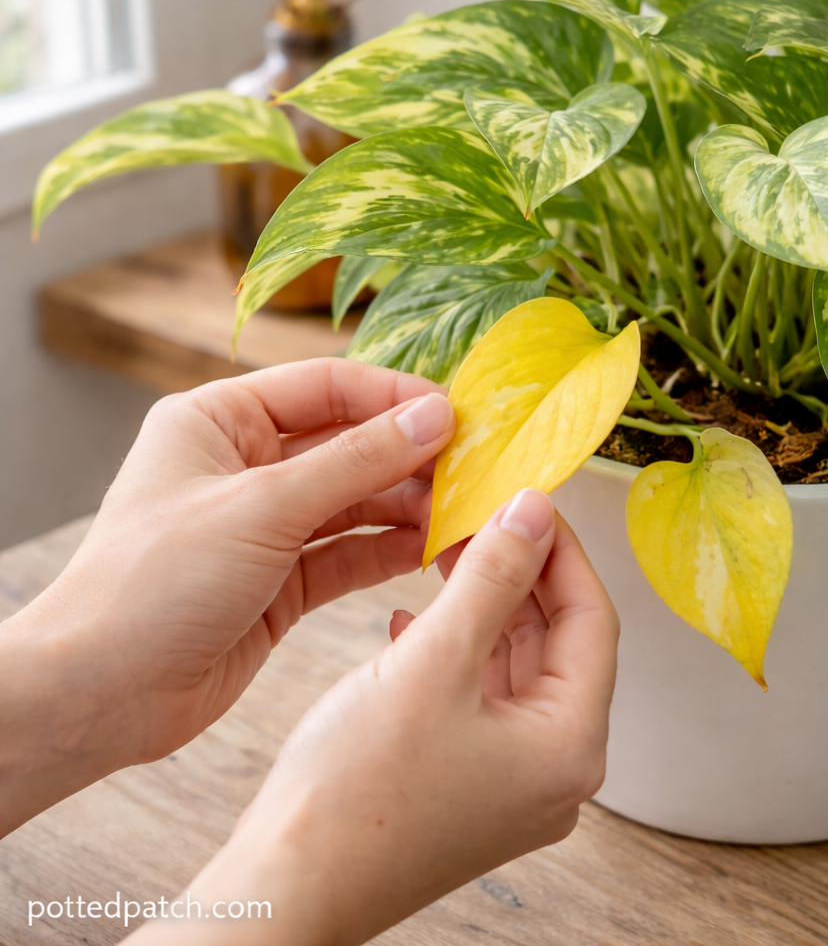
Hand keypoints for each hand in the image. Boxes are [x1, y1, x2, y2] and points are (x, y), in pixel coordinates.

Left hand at [0, 359, 454, 834]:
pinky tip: (432, 548)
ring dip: (406, 504)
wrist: (102, 694)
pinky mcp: (282, 580)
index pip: (325, 386)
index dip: (392, 395)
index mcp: (219, 420)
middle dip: (407, 454)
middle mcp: (246, 466)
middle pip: (347, 443)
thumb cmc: (155, 582)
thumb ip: (355, 461)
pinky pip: (348, 552)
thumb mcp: (262, 507)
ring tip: (461, 510)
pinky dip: (388, 550)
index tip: (456, 411)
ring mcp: (266, 525)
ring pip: (354, 500)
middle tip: (472, 465)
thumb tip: (435, 416)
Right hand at [128, 490, 618, 945]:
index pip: (592, 619)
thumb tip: (533, 511)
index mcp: (570, 746)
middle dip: (520, 574)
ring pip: (514, 667)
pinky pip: (479, 699)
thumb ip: (493, 577)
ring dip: (484, 607)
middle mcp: (555, 771)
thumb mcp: (434, 661)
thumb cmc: (356, 793)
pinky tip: (408, 621)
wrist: (286, 888)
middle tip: (483, 519)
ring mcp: (513, 784)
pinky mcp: (470, 786)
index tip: (529, 500)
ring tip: (448, 554)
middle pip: (557, 643)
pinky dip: (455, 652)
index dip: (562, 551)